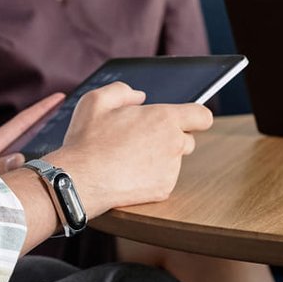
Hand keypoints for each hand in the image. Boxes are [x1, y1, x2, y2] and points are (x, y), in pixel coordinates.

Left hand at [0, 92, 64, 189]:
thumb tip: (20, 158)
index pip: (19, 124)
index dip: (40, 110)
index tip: (59, 96)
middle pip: (24, 138)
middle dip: (45, 128)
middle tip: (70, 121)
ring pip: (20, 162)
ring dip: (39, 157)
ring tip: (63, 155)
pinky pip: (13, 181)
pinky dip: (27, 180)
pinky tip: (36, 187)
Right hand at [43, 82, 213, 215]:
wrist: (80, 180)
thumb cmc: (87, 139)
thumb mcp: (96, 100)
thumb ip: (122, 91)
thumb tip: (139, 96)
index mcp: (164, 119)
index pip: (202, 116)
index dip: (197, 116)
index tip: (189, 120)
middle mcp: (174, 144)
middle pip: (188, 140)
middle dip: (171, 138)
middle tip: (142, 140)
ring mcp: (171, 170)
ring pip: (174, 161)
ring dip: (160, 158)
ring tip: (129, 158)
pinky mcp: (163, 190)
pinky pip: (163, 179)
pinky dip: (151, 177)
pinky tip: (128, 174)